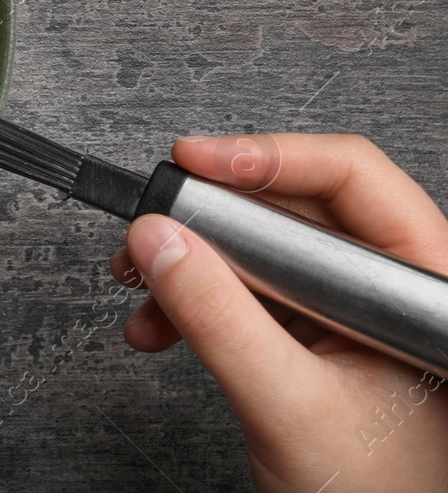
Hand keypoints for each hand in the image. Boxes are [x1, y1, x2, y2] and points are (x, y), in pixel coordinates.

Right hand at [112, 133, 447, 491]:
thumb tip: (160, 239)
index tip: (195, 160)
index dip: (267, 159)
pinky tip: (158, 324)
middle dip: (207, 221)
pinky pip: (244, 290)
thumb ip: (219, 319)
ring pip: (258, 249)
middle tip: (153, 225)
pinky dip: (192, 301)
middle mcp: (387, 290)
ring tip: (141, 288)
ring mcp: (348, 312)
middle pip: (292, 208)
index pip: (349, 179)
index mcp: (423, 288)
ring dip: (189, 267)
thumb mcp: (287, 404)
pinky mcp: (311, 335)